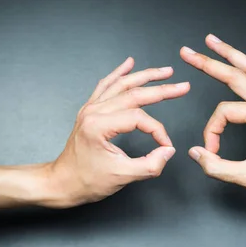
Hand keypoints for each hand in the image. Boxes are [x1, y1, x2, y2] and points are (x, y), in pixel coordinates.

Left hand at [40, 57, 189, 207]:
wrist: (62, 182)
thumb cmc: (86, 181)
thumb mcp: (122, 177)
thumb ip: (150, 165)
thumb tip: (168, 151)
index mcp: (99, 126)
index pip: (139, 118)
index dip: (158, 130)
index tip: (165, 145)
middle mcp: (93, 112)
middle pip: (133, 94)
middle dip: (161, 89)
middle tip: (183, 86)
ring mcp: (90, 109)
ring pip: (121, 84)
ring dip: (145, 76)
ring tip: (165, 71)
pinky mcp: (89, 111)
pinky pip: (105, 85)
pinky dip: (119, 73)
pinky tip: (129, 64)